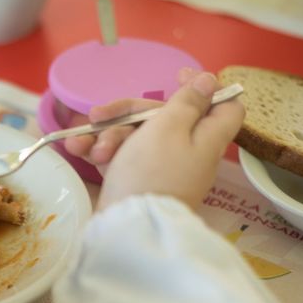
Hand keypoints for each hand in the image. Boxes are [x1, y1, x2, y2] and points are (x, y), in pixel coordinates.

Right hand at [66, 71, 244, 210]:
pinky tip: (78, 151)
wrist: (128, 227)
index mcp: (206, 137)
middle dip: (128, 113)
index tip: (178, 75)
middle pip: (165, 117)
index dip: (204, 87)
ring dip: (107, 135)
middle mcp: (188, 151)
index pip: (224, 107)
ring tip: (84, 146)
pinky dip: (101, 152)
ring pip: (136, 136)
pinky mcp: (138, 181)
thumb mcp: (169, 127)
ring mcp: (162, 168)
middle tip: (98, 115)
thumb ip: (188, 102)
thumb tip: (211, 81)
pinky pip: (122, 157)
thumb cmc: (151, 172)